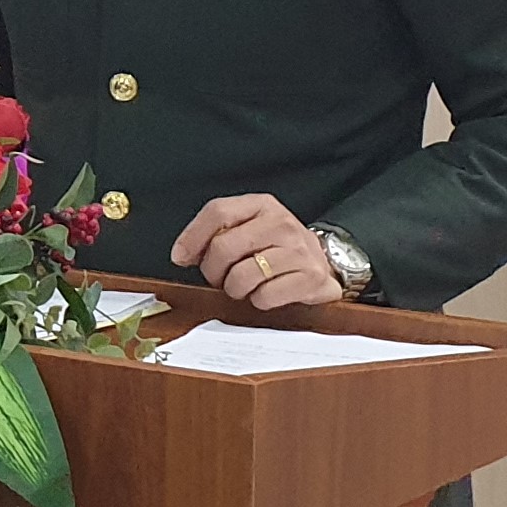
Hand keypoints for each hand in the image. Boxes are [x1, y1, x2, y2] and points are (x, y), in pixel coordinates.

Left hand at [168, 195, 341, 308]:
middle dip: (212, 271)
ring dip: (235, 289)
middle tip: (219, 277)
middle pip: (224, 247)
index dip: (192, 237)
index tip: (181, 257)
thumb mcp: (248, 228)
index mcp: (261, 205)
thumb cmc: (277, 247)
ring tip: (244, 285)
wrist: (325, 263)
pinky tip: (266, 291)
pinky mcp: (311, 277)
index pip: (217, 212)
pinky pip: (265, 296)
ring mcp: (298, 250)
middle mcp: (281, 223)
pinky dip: (259, 300)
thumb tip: (182, 254)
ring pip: (242, 276)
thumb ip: (215, 233)